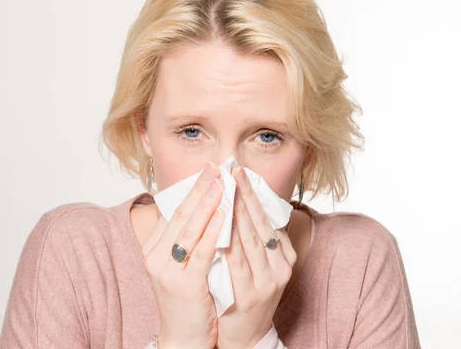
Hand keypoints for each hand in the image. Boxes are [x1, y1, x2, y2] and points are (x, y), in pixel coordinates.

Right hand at [143, 161, 225, 348]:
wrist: (183, 337)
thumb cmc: (187, 299)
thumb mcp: (179, 264)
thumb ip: (186, 239)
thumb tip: (204, 208)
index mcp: (154, 248)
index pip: (174, 210)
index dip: (191, 188)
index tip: (208, 170)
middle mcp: (156, 255)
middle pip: (180, 214)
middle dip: (200, 188)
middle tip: (216, 167)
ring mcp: (168, 270)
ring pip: (190, 228)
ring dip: (208, 202)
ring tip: (223, 182)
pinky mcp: (184, 284)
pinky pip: (200, 251)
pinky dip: (213, 230)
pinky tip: (224, 214)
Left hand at [216, 165, 297, 347]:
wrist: (246, 336)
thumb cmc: (247, 293)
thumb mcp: (258, 264)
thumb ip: (254, 238)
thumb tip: (244, 203)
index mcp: (283, 256)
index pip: (267, 218)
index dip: (253, 194)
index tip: (240, 172)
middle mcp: (280, 266)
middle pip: (260, 224)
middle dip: (245, 195)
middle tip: (233, 171)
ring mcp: (268, 281)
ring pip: (251, 239)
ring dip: (237, 211)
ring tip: (225, 189)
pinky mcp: (252, 295)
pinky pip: (238, 262)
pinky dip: (229, 241)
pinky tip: (220, 224)